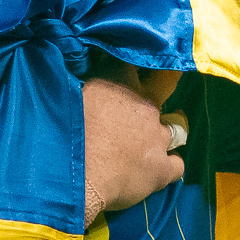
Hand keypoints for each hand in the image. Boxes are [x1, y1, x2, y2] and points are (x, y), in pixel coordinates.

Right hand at [83, 60, 186, 222]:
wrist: (75, 179)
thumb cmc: (62, 136)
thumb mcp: (70, 98)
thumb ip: (86, 86)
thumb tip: (87, 81)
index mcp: (120, 81)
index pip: (133, 61)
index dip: (134, 65)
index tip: (130, 69)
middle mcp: (145, 103)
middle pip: (166, 82)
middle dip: (163, 82)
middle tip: (155, 90)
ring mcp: (158, 135)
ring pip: (172, 127)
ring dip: (159, 132)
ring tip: (144, 144)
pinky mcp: (162, 167)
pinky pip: (176, 164)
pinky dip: (167, 165)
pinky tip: (155, 168)